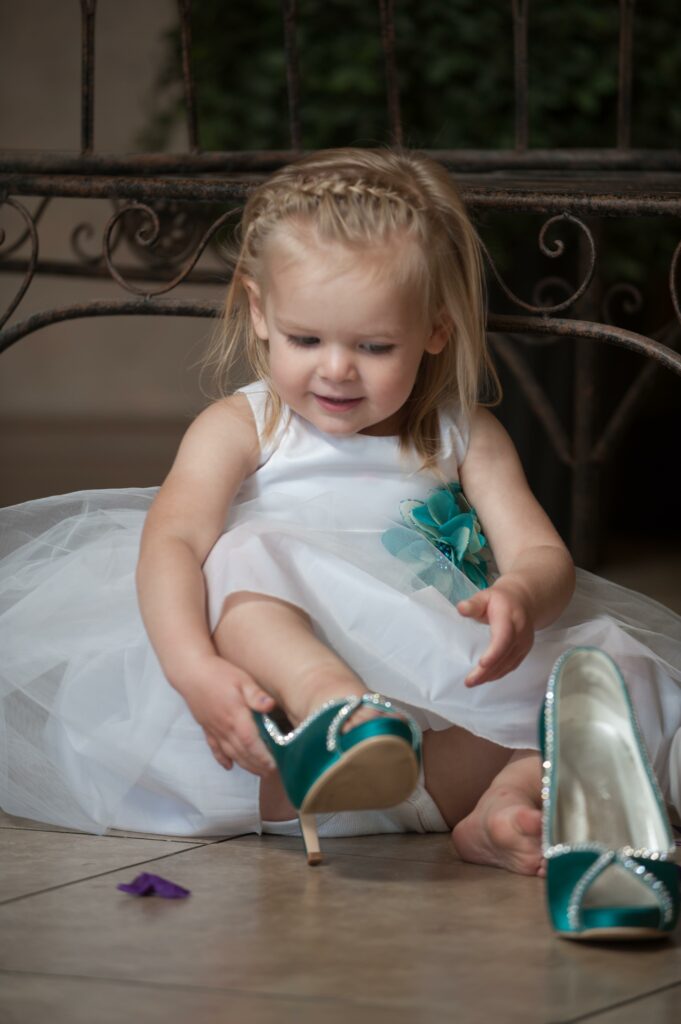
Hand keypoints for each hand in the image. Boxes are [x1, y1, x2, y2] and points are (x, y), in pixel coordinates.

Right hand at [177, 654, 277, 775]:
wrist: (190, 671)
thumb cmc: (219, 673)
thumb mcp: (242, 679)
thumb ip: (256, 695)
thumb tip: (271, 706)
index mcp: (236, 717)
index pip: (251, 743)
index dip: (263, 757)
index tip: (274, 765)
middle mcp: (225, 727)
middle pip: (242, 752)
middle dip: (257, 765)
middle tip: (271, 772)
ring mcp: (214, 729)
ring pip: (230, 753)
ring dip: (244, 765)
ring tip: (257, 772)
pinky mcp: (206, 727)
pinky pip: (214, 748)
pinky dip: (222, 758)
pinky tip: (228, 766)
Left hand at [457, 580, 533, 685]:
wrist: (523, 600)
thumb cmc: (499, 599)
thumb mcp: (485, 596)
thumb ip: (474, 604)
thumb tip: (461, 608)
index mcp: (510, 618)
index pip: (504, 638)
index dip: (494, 653)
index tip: (482, 664)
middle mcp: (521, 633)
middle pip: (505, 656)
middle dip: (487, 671)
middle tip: (469, 682)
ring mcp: (524, 644)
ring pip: (509, 664)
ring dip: (491, 676)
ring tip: (473, 682)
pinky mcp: (524, 651)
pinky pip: (512, 665)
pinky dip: (499, 674)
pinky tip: (486, 678)